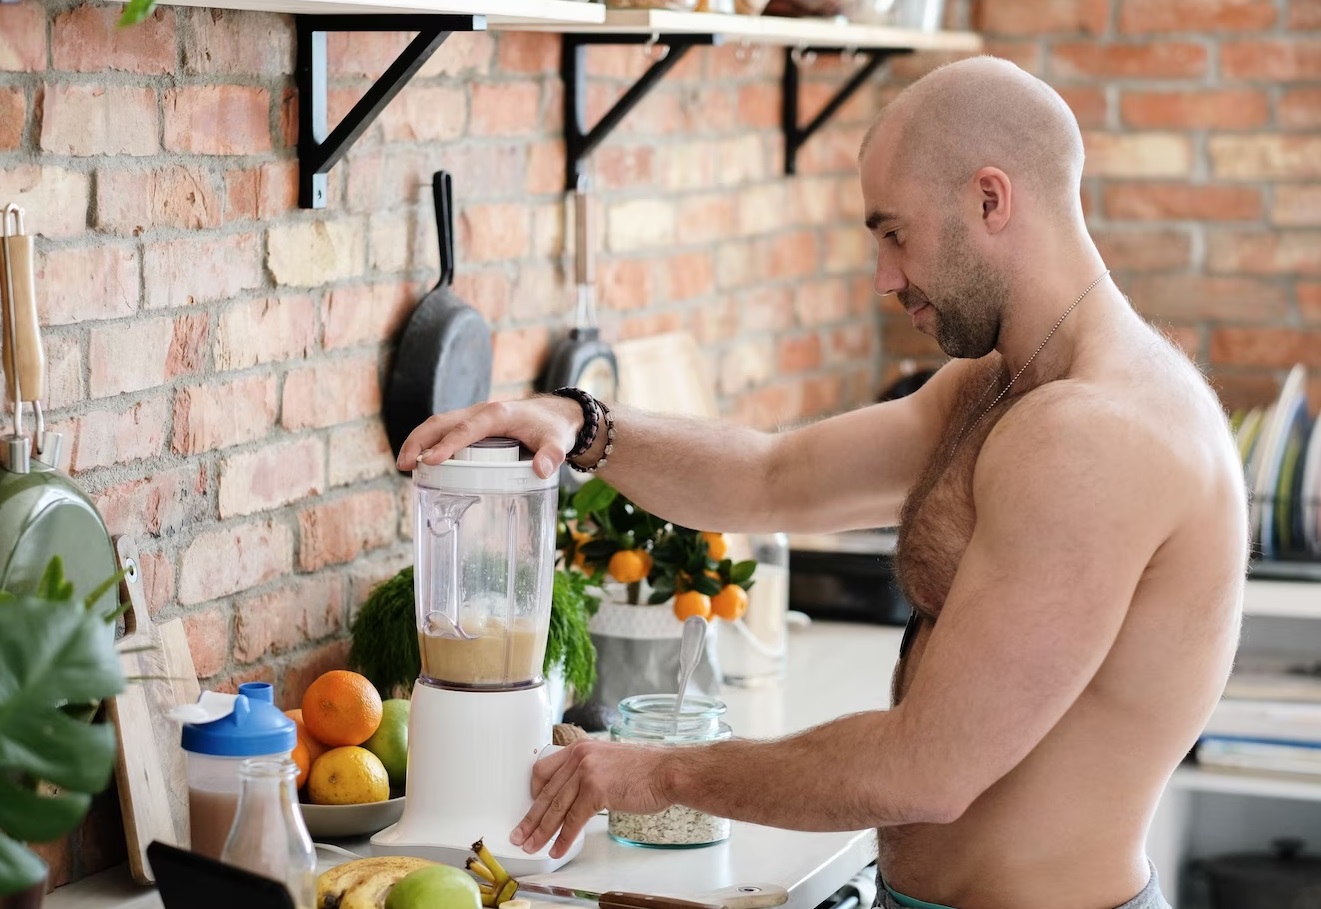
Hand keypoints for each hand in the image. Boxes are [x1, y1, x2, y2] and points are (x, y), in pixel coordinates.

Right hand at [395, 397, 584, 477]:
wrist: (555, 415)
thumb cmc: (553, 428)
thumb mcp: (558, 441)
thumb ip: (552, 455)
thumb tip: (542, 469)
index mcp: (496, 415)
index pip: (466, 430)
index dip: (447, 445)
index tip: (429, 462)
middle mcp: (480, 412)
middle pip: (441, 423)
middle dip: (419, 441)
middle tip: (404, 465)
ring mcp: (473, 418)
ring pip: (438, 425)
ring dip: (418, 442)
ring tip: (403, 466)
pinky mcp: (471, 426)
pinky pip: (444, 431)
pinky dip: (428, 443)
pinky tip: (420, 463)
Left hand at [510, 740, 671, 857]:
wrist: (666, 771)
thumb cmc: (644, 769)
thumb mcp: (607, 761)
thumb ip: (587, 772)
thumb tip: (572, 794)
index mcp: (580, 748)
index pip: (543, 770)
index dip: (533, 793)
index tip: (531, 808)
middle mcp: (580, 757)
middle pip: (546, 792)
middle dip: (531, 818)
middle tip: (520, 834)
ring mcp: (587, 773)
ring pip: (556, 808)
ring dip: (541, 831)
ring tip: (532, 846)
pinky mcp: (597, 790)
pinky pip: (574, 820)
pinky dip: (563, 838)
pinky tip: (557, 848)